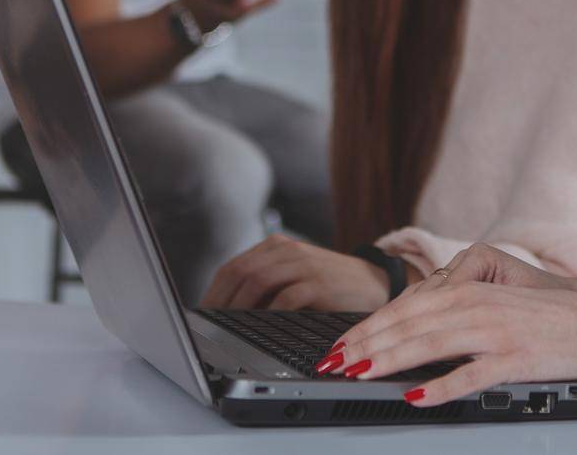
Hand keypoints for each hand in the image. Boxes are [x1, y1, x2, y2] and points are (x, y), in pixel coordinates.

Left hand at [201, 234, 390, 312]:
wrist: (375, 283)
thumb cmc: (329, 287)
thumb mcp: (294, 278)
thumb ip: (265, 287)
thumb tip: (224, 313)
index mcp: (277, 247)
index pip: (233, 267)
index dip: (212, 293)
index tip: (201, 316)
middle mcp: (287, 250)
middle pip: (239, 272)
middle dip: (219, 302)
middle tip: (209, 326)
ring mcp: (304, 264)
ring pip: (257, 280)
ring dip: (237, 307)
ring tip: (227, 327)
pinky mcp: (319, 282)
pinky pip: (285, 297)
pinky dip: (268, 314)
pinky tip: (260, 328)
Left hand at [327, 269, 576, 405]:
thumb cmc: (543, 319)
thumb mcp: (492, 305)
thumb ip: (453, 314)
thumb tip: (409, 333)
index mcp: (468, 292)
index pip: (405, 309)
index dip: (367, 327)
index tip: (338, 344)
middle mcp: (476, 307)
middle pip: (410, 324)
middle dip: (366, 344)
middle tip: (333, 362)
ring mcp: (495, 334)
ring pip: (432, 344)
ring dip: (391, 359)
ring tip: (359, 373)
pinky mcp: (514, 360)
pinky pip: (471, 376)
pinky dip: (441, 387)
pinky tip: (417, 397)